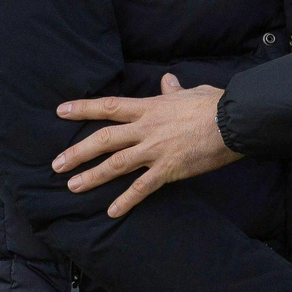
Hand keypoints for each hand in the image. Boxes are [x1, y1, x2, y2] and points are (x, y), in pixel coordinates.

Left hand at [55, 73, 240, 217]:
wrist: (234, 121)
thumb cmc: (215, 104)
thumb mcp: (190, 91)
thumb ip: (173, 90)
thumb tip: (166, 80)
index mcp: (150, 108)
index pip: (109, 106)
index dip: (83, 108)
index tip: (61, 111)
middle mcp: (146, 129)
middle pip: (104, 139)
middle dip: (78, 152)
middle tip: (57, 164)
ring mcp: (155, 150)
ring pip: (116, 164)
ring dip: (92, 176)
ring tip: (72, 186)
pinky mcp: (168, 169)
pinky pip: (142, 187)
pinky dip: (126, 200)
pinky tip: (112, 211)